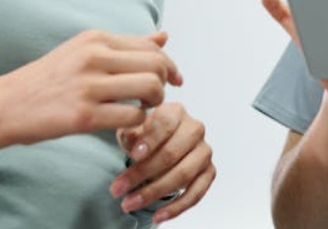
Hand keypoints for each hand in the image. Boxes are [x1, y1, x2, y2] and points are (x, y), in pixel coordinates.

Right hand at [0, 29, 181, 160]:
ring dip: (155, 103)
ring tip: (143, 109)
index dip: (169, 64)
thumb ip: (125, 46)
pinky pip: (132, 116)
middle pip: (156, 64)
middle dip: (165, 83)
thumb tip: (164, 37)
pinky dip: (138, 123)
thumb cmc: (47, 80)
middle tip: (156, 97)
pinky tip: (127, 125)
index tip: (175, 79)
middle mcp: (94, 56)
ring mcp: (89, 86)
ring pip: (150, 88)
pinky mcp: (84, 116)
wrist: (4, 105)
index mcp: (96, 39)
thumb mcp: (83, 51)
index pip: (150, 45)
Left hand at [110, 102, 215, 222]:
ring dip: (155, 192)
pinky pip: (196, 193)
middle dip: (142, 173)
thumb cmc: (147, 136)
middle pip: (171, 153)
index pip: (165, 123)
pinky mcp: (209, 171)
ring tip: (130, 203)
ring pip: (183, 175)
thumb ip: (131, 133)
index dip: (150, 140)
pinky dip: (176, 207)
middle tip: (119, 188)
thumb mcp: (133, 130)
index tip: (135, 155)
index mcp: (176, 112)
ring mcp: (204, 151)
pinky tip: (158, 215)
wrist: (161, 144)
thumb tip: (131, 139)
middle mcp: (194, 129)